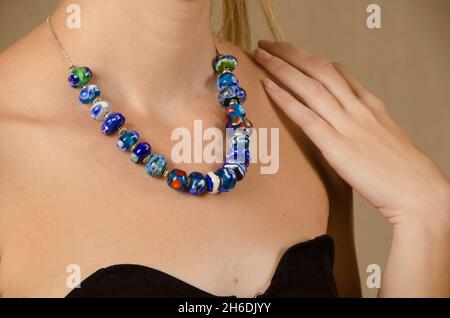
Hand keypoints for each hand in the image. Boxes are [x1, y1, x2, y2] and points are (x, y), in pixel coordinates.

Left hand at [254, 40, 448, 225]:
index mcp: (370, 105)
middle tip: (267, 44)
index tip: (290, 52)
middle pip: (319, 69)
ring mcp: (348, 126)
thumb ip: (366, 117)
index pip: (336, 72)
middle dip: (291, 53)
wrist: (419, 194)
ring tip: (261, 54)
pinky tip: (269, 86)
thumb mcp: (386, 134)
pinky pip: (307, 116)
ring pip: (310, 87)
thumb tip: (348, 106)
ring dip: (282, 67)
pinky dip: (286, 99)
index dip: (309, 59)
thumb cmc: (401, 171)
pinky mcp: (337, 147)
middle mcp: (357, 109)